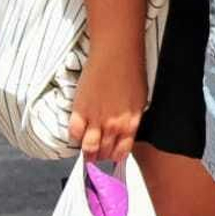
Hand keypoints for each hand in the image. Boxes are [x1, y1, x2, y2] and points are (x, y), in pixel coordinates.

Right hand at [68, 44, 146, 163]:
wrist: (117, 54)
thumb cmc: (131, 71)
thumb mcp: (140, 99)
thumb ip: (132, 118)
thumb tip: (125, 131)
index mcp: (131, 122)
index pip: (122, 151)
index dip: (115, 158)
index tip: (112, 161)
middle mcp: (113, 124)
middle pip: (104, 152)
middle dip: (101, 158)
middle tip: (97, 159)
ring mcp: (95, 118)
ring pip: (88, 147)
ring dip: (88, 152)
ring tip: (88, 152)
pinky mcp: (79, 110)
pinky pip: (74, 132)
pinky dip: (75, 136)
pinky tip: (79, 134)